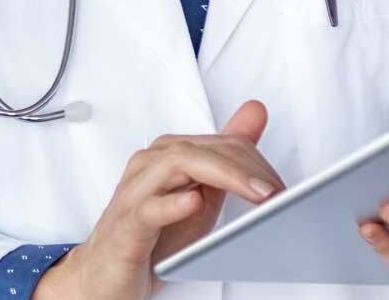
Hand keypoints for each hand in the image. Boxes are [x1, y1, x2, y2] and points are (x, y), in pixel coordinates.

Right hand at [38, 101, 281, 299]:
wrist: (106, 275)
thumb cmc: (151, 236)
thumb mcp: (200, 195)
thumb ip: (226, 158)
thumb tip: (255, 112)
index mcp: (169, 155)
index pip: (220, 144)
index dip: (257, 164)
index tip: (282, 189)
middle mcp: (150, 165)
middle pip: (203, 150)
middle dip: (247, 168)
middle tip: (278, 192)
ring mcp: (136, 193)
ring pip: (178, 165)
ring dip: (224, 176)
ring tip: (256, 194)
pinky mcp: (127, 225)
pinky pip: (148, 209)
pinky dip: (173, 204)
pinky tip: (194, 202)